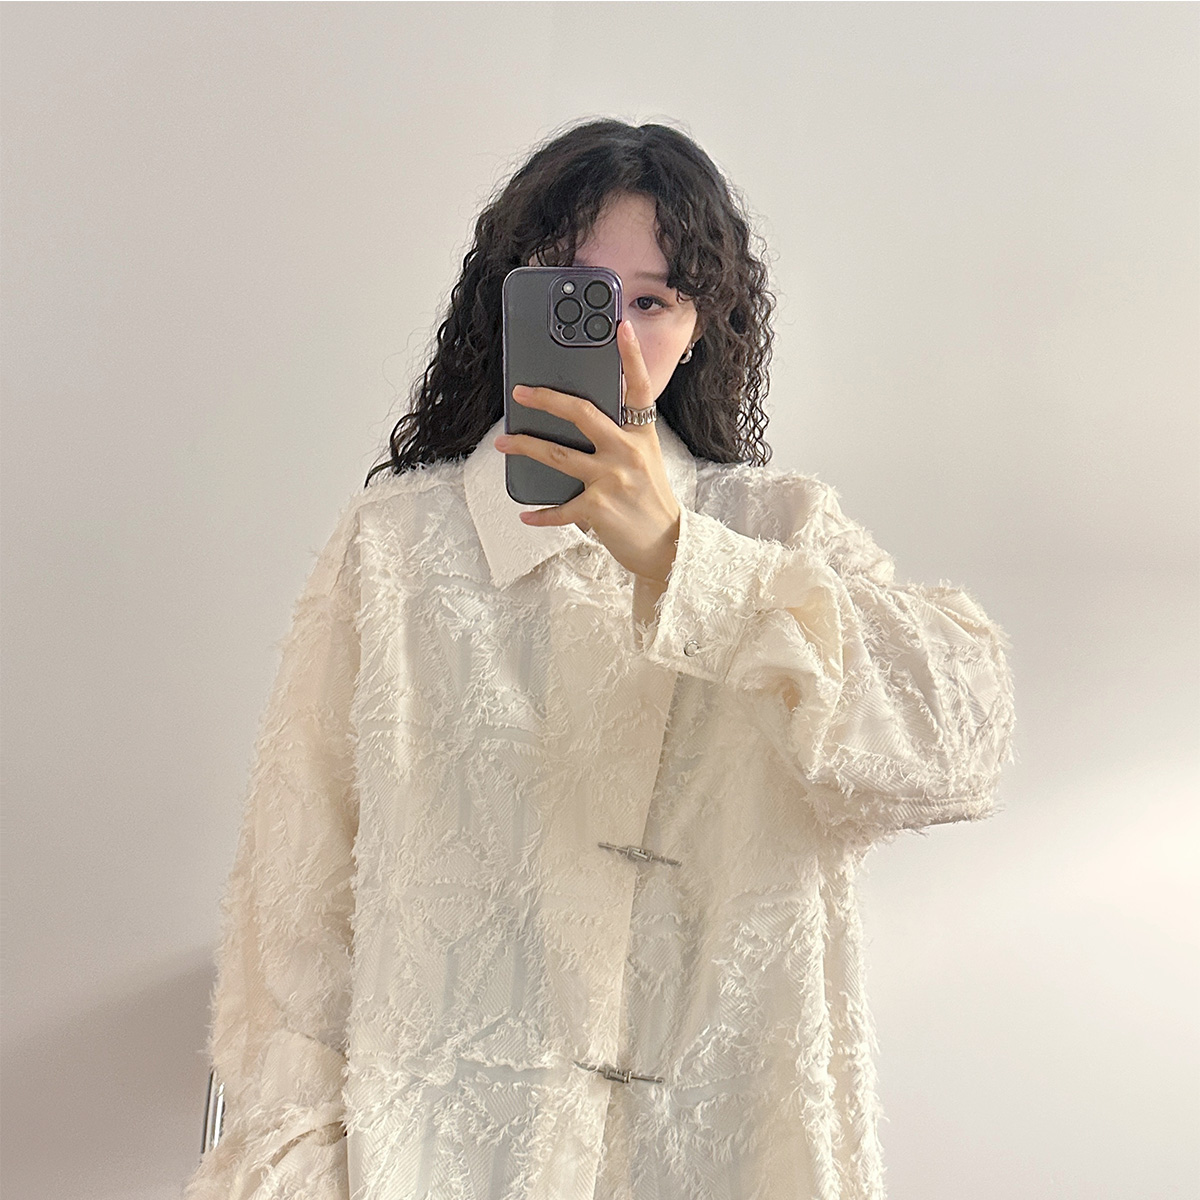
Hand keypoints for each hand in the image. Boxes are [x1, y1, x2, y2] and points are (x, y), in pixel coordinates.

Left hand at [494, 319, 680, 583]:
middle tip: (521, 392)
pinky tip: (525, 514)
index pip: (639, 387)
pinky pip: (559, 508)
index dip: (631, 355)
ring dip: (525, 446)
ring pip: (557, 454)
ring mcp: (612, 479)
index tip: (620, 326)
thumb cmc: (650, 500)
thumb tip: (577, 420)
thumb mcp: (645, 460)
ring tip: (503, 442)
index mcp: (640, 435)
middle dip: (546, 399)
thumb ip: (620, 437)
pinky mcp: (598, 509)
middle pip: (581, 413)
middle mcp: (627, 452)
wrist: (667, 546)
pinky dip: (540, 514)